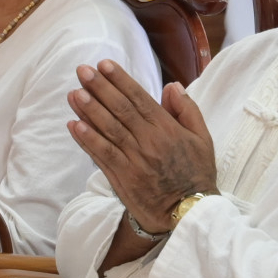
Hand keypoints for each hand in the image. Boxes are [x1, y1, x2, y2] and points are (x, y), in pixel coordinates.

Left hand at [65, 59, 217, 233]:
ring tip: (74, 93)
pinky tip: (74, 125)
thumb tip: (172, 85)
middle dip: (100, 88)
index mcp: (167, 130)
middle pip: (120, 110)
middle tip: (82, 70)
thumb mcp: (203, 139)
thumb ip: (187, 110)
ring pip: (108, 130)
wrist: (189, 213)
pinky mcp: (122, 179)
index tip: (104, 64)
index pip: (139, 99)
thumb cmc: (197, 173)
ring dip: (89, 111)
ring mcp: (134, 161)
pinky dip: (87, 140)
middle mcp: (149, 142)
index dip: (120, 81)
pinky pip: (102, 156)